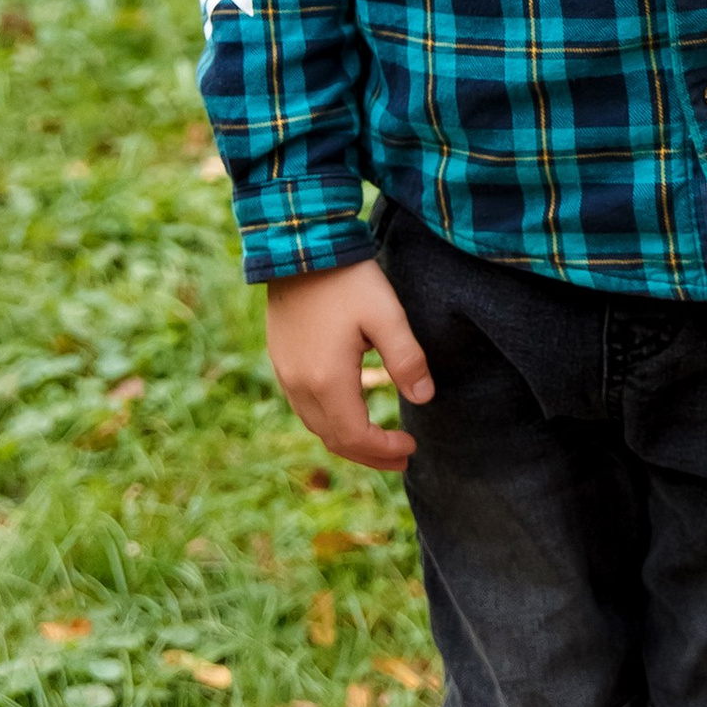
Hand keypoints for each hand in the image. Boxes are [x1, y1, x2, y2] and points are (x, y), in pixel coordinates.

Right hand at [263, 259, 433, 472]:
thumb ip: (407, 359)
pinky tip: (350, 413)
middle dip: (369, 455)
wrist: (300, 247)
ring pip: (317, 426)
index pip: (356, 436)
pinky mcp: (281, 360)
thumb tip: (424, 398)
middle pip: (334, 439)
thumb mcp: (387, 315)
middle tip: (402, 458)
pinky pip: (305, 407)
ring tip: (379, 444)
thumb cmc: (347, 280)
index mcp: (328, 380)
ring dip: (349, 441)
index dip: (384, 449)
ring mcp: (286, 374)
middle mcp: (301, 385)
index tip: (412, 446)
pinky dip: (331, 422)